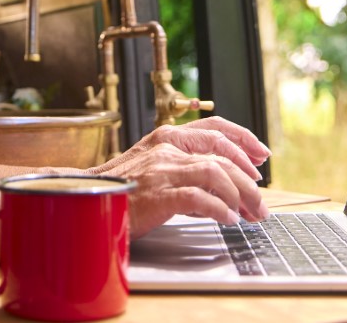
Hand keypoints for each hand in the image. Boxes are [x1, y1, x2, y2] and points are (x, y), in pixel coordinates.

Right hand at [88, 116, 271, 237]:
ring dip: (239, 196)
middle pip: (223, 156)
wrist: (85, 201)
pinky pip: (199, 199)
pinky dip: (218, 209)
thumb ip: (182, 166)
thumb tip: (223, 185)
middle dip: (249, 181)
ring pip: (217, 173)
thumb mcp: (151, 166)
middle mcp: (166, 147)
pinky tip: (226, 219)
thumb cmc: (120, 189)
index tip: (261, 156)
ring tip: (248, 214)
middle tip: (260, 202)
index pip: (214, 127)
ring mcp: (161, 169)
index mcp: (165, 136)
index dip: (243, 140)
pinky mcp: (157, 195)